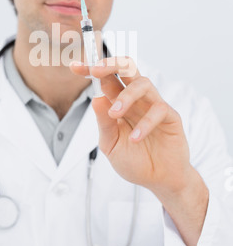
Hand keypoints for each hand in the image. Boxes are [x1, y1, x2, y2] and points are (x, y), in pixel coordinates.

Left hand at [70, 56, 191, 195]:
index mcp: (119, 103)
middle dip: (111, 64)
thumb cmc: (135, 160)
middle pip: (127, 68)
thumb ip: (104, 123)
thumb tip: (95, 99)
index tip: (74, 67)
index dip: (90, 70)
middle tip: (96, 71)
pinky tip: (135, 138)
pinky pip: (159, 109)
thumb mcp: (111, 145)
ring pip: (142, 83)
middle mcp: (137, 100)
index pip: (106, 79)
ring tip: (115, 113)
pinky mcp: (171, 117)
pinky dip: (145, 123)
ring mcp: (154, 106)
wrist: (159, 181)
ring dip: (126, 95)